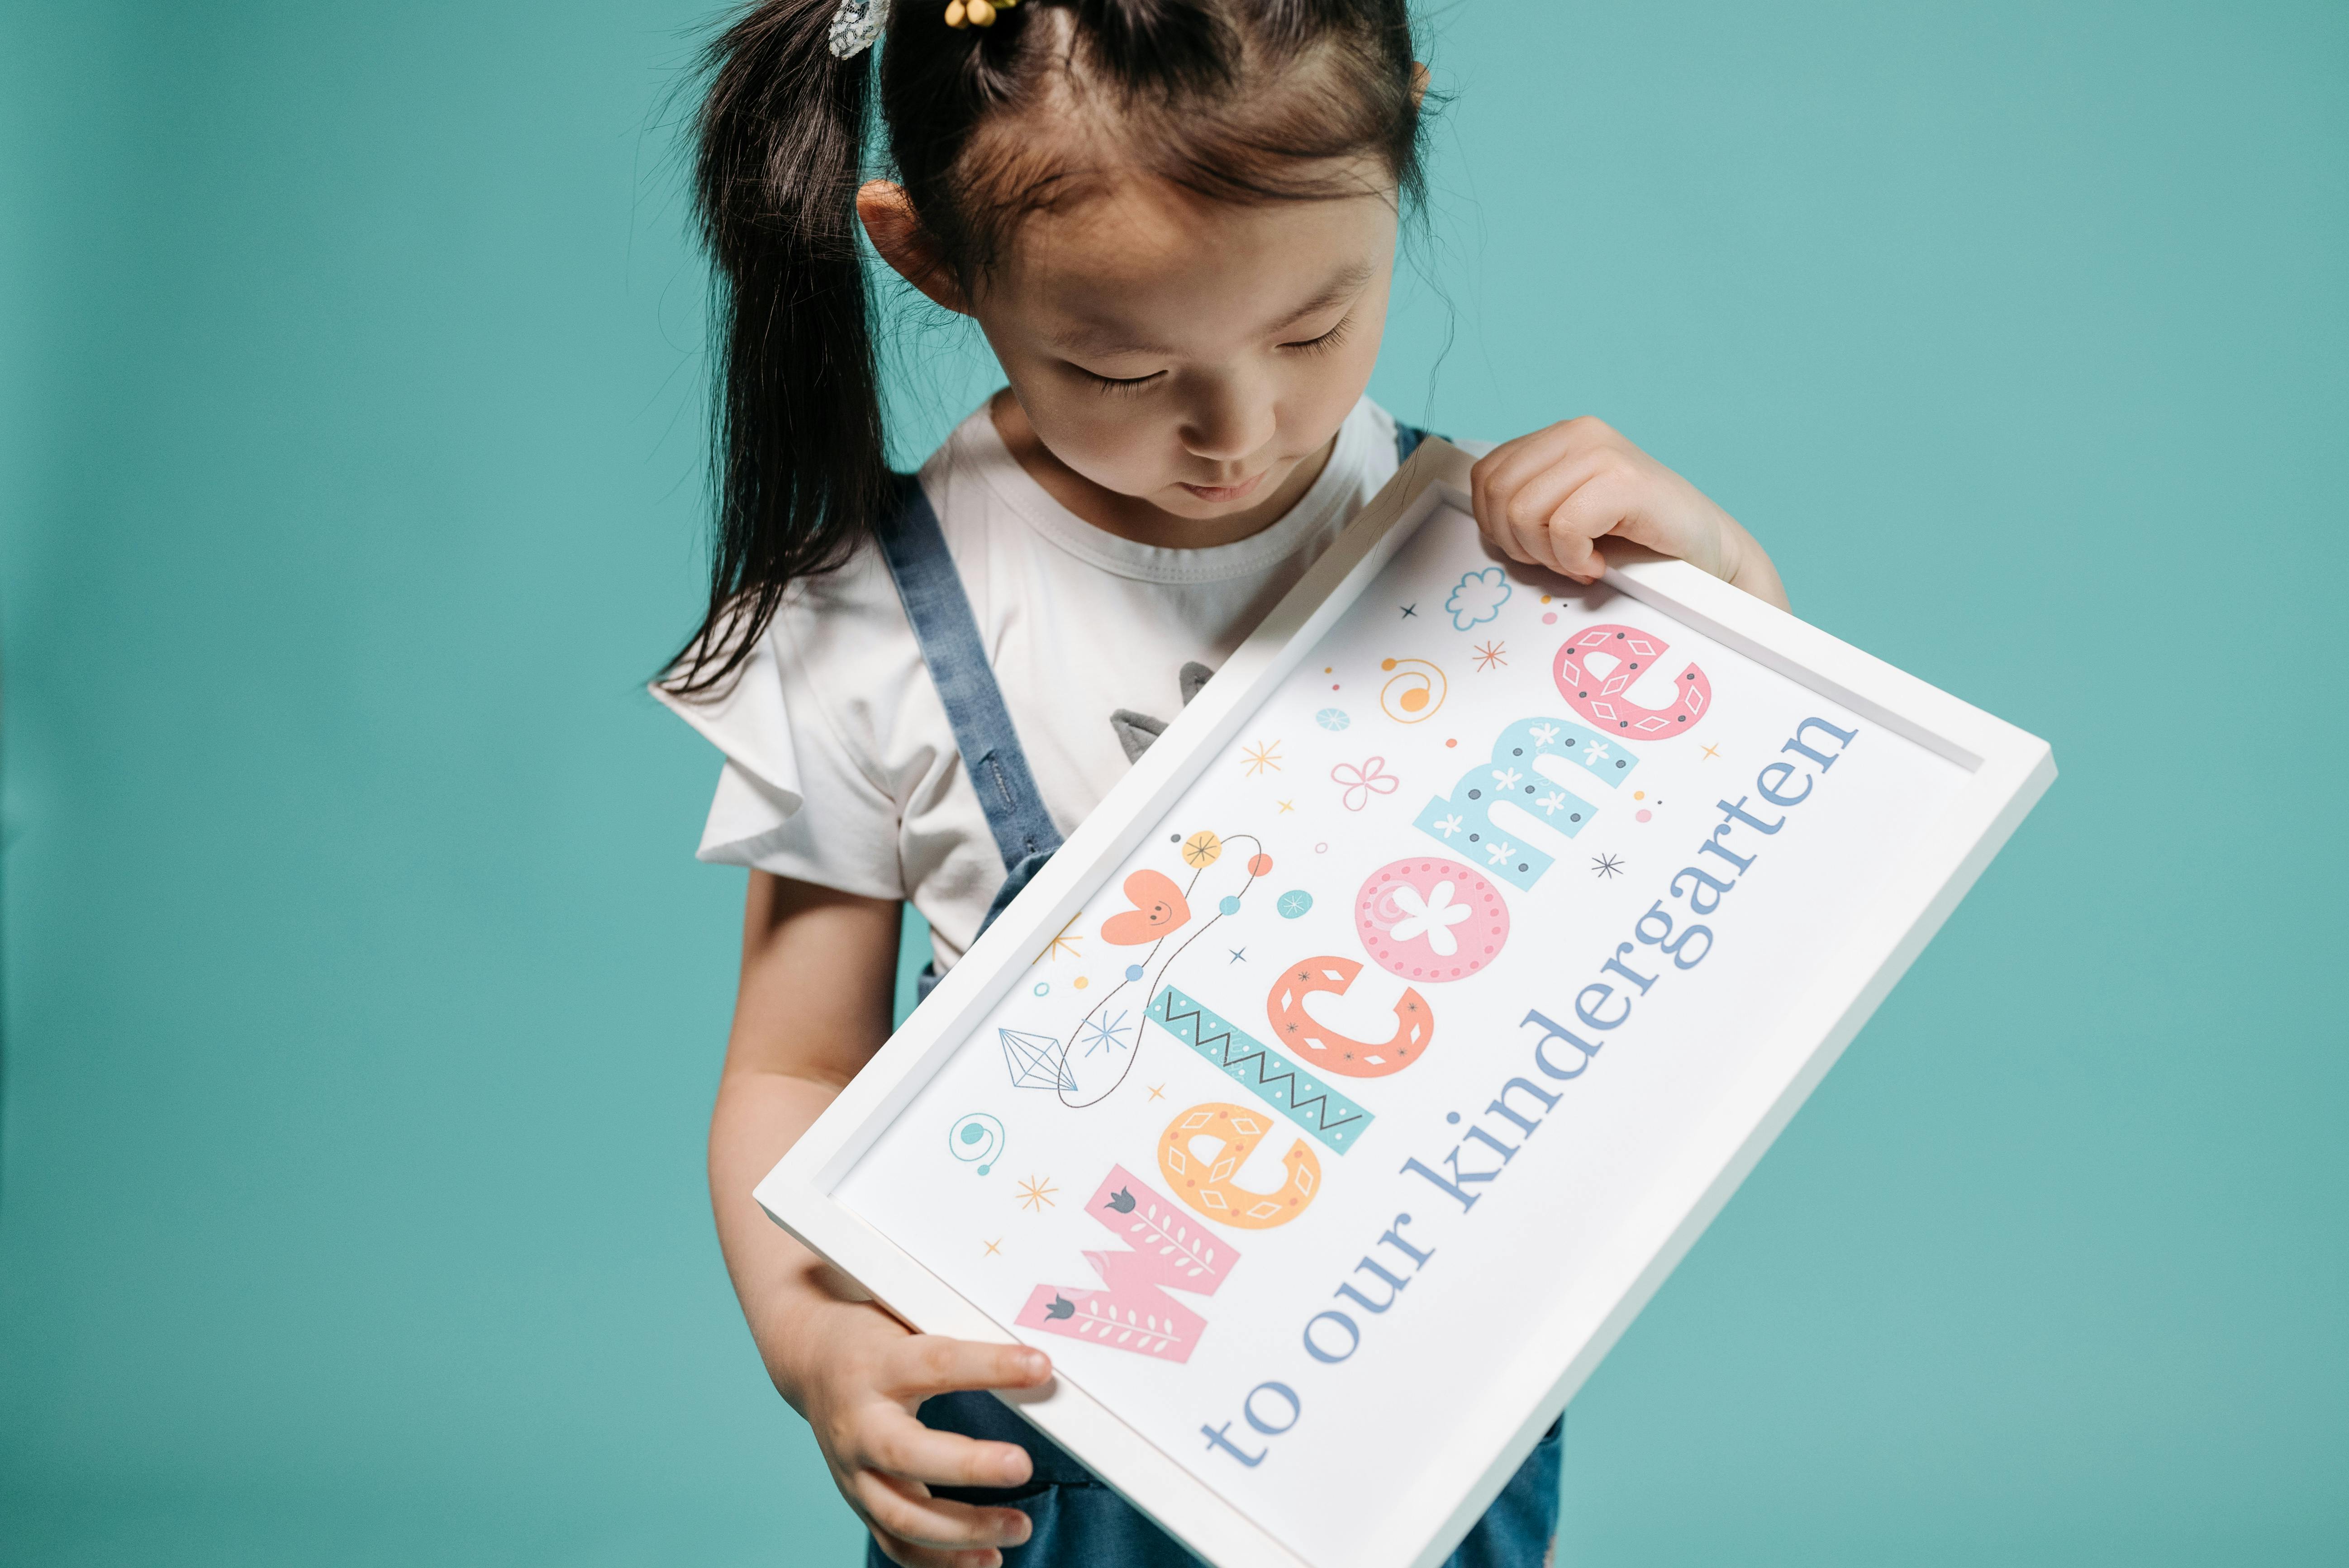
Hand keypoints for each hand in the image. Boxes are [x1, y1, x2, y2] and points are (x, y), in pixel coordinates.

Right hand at [792, 1290, 1054, 1567]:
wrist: (810, 1359)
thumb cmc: (872, 1335)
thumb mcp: (906, 1317)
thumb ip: (959, 1333)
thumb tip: (1033, 1353)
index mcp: (874, 1366)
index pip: (935, 1364)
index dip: (989, 1366)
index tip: (1040, 1367)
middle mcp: (858, 1423)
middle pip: (907, 1453)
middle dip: (968, 1466)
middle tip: (1022, 1465)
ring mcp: (853, 1471)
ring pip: (902, 1515)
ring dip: (964, 1530)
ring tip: (1020, 1527)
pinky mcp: (859, 1501)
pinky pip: (897, 1543)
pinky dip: (942, 1561)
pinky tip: (988, 1559)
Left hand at [1470, 417, 1789, 610]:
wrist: (1706, 551)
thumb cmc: (1636, 538)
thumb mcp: (1568, 509)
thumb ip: (1528, 501)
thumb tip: (1480, 519)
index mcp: (1558, 436)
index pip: (1485, 476)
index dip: (1494, 525)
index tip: (1535, 548)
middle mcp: (1578, 433)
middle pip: (1498, 495)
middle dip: (1518, 544)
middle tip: (1558, 560)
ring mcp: (1602, 453)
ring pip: (1523, 513)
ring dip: (1547, 556)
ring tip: (1580, 561)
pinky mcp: (1624, 481)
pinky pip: (1564, 529)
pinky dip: (1575, 560)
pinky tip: (1598, 563)